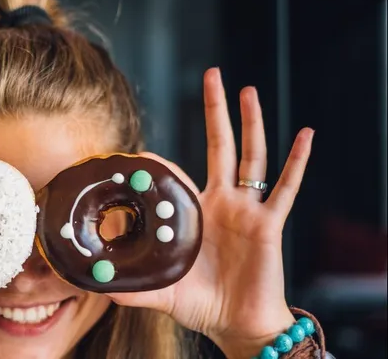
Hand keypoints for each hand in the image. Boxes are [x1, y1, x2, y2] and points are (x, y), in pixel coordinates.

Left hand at [108, 68, 313, 357]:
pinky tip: (305, 136)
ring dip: (251, 123)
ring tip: (247, 90)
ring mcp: (247, 210)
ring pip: (251, 157)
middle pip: (221, 147)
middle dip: (216, 112)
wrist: (237, 324)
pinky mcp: (269, 224)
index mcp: (197, 213)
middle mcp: (223, 203)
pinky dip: (297, 162)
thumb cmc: (201, 304)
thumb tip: (93, 284)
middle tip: (212, 75)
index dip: (163, 163)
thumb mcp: (159, 290)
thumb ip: (129, 286)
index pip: (179, 175)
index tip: (141, 153)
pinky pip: (286, 189)